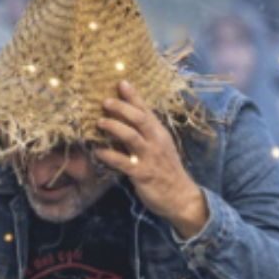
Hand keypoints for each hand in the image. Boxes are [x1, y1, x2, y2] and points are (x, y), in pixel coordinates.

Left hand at [96, 81, 208, 239]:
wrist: (181, 196)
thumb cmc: (166, 170)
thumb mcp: (158, 147)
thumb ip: (143, 133)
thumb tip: (122, 120)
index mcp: (159, 133)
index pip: (146, 111)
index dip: (134, 96)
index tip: (122, 82)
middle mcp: (156, 142)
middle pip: (140, 119)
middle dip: (122, 108)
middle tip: (105, 101)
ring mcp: (150, 157)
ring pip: (132, 137)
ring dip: (114, 127)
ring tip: (99, 122)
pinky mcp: (142, 174)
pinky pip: (123, 162)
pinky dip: (109, 156)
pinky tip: (97, 152)